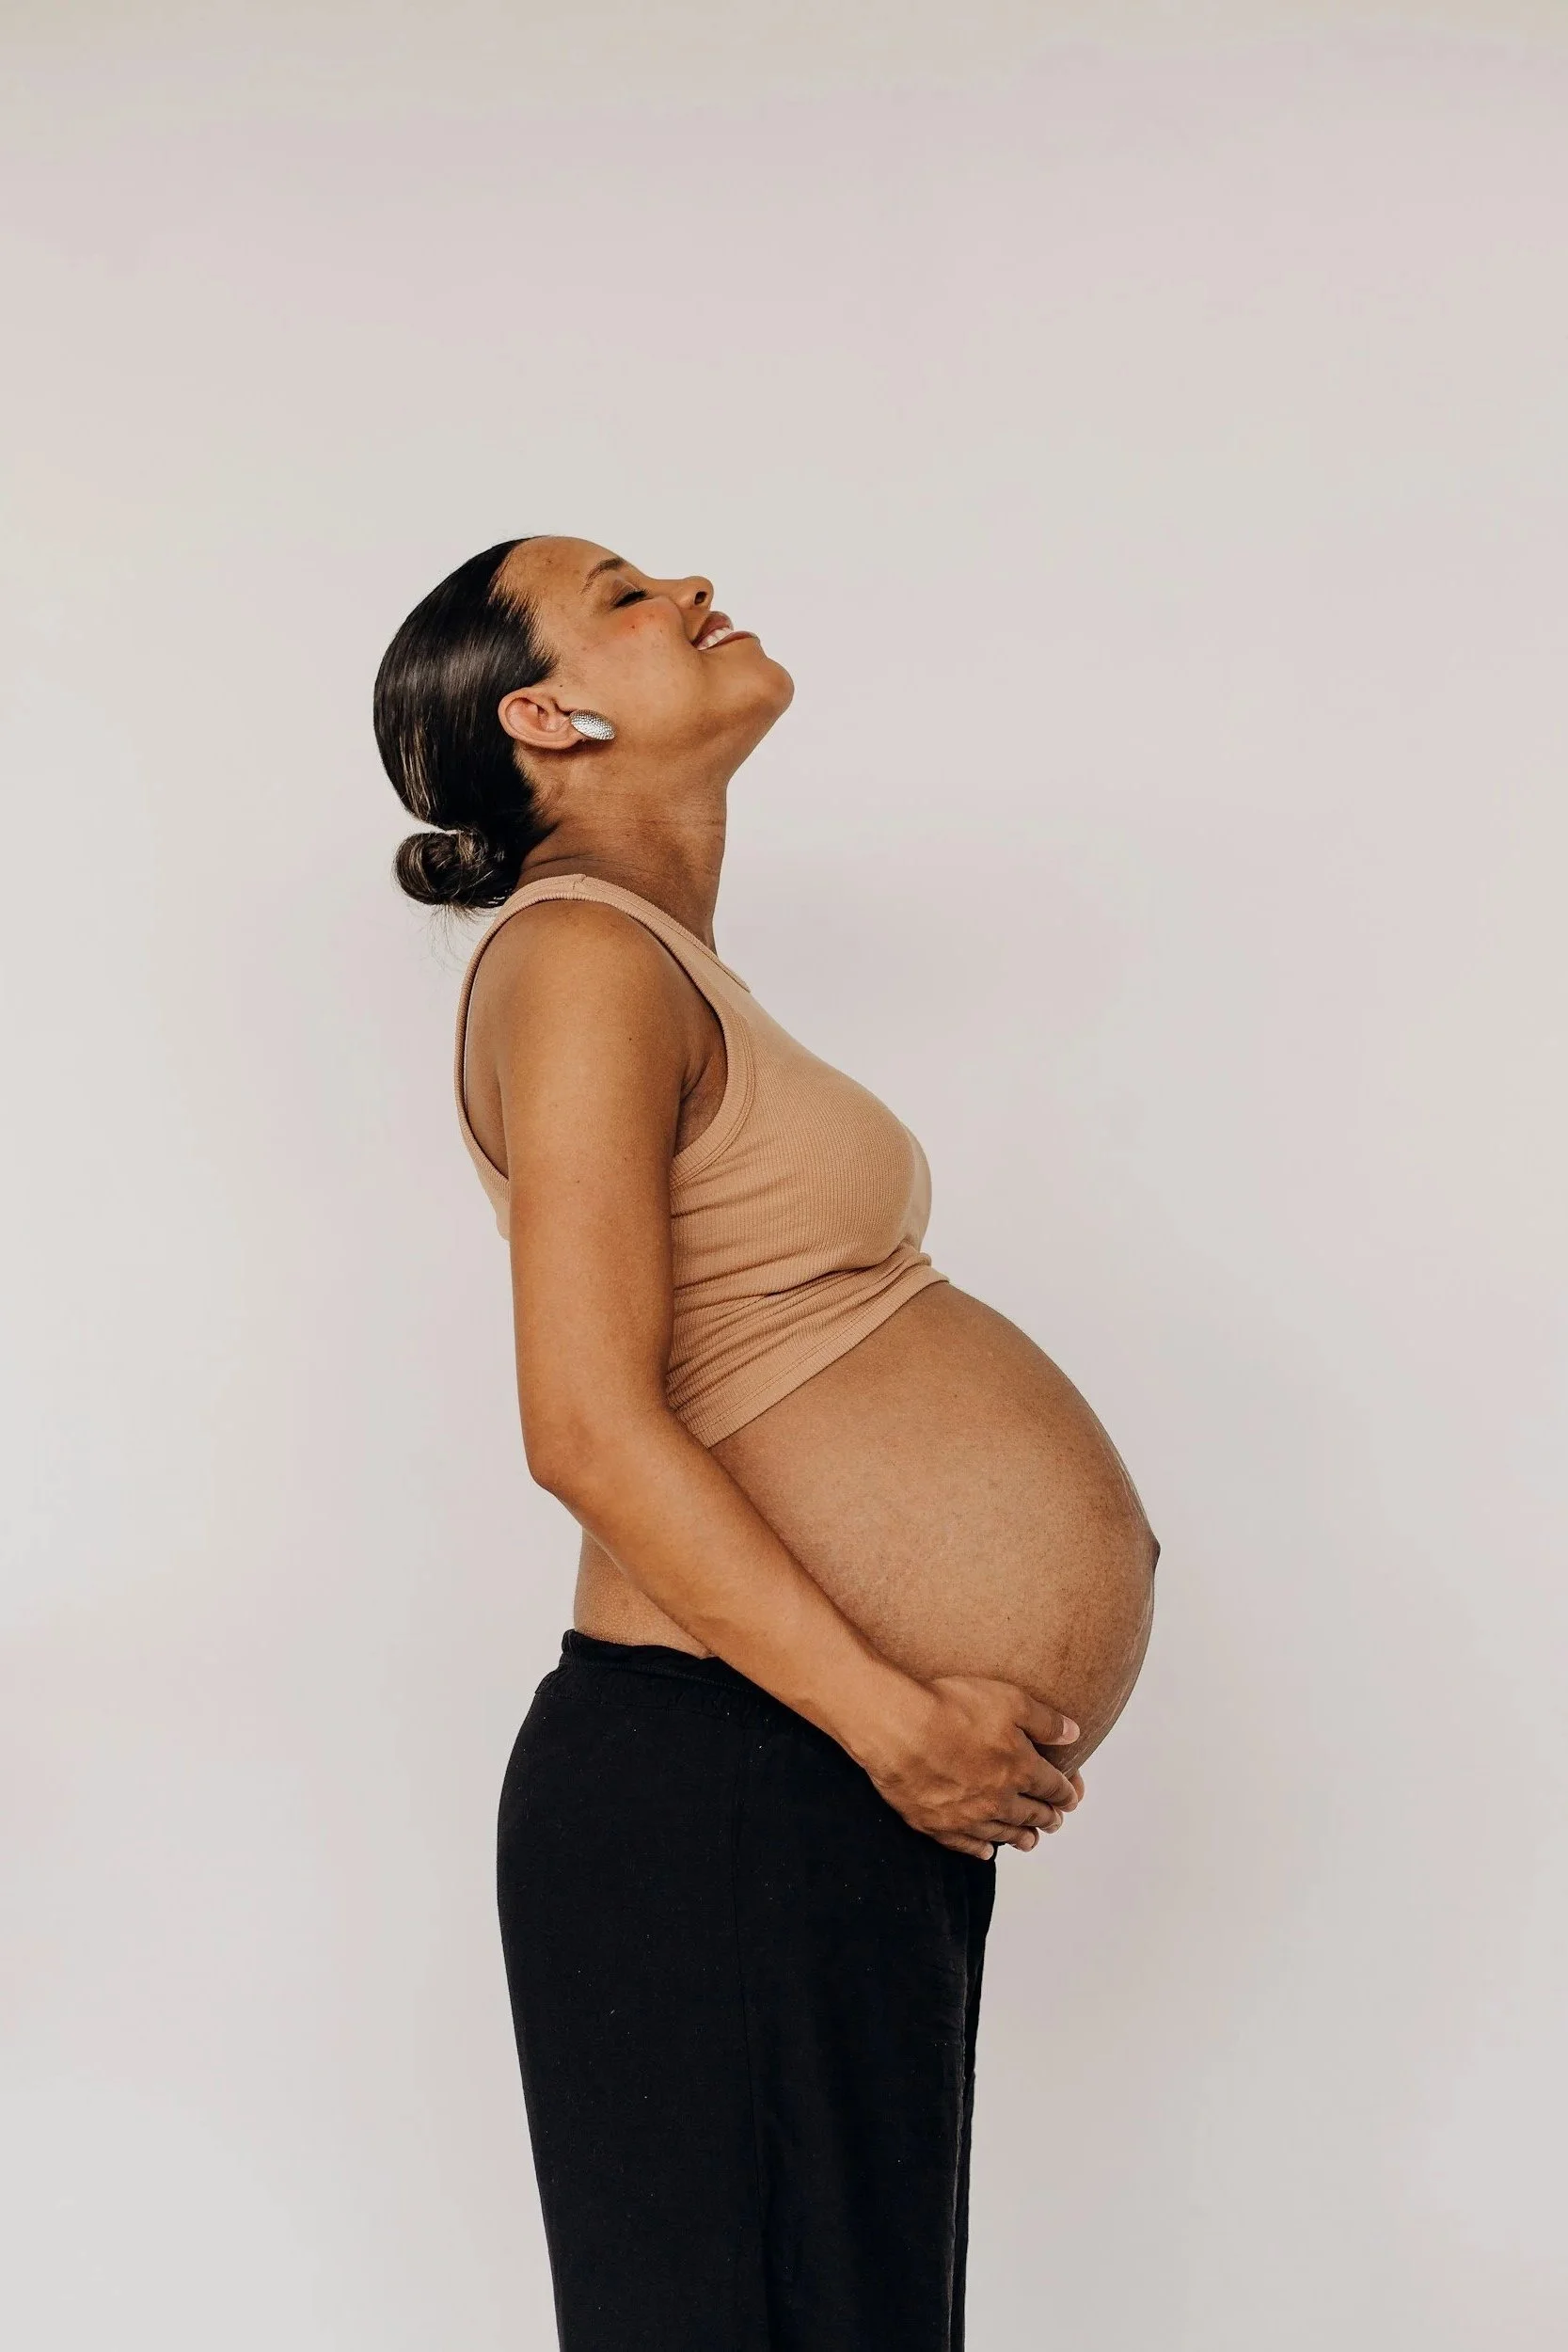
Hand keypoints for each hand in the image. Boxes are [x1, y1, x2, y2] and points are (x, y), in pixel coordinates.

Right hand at [859, 1674, 1085, 1858]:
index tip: (1072, 1799)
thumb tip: (1074, 1734)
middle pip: (1031, 1814)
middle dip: (1047, 1818)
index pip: (1053, 1787)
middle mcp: (999, 1800)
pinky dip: (980, 1850)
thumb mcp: (1009, 1700)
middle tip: (1055, 1822)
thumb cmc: (951, 1708)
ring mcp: (968, 1817)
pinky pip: (966, 1845)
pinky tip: (986, 1852)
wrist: (898, 1728)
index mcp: (1021, 1769)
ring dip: (1021, 1838)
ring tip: (1030, 1841)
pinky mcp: (937, 1824)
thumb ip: (1046, 1721)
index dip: (1066, 1794)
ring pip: (1003, 1833)